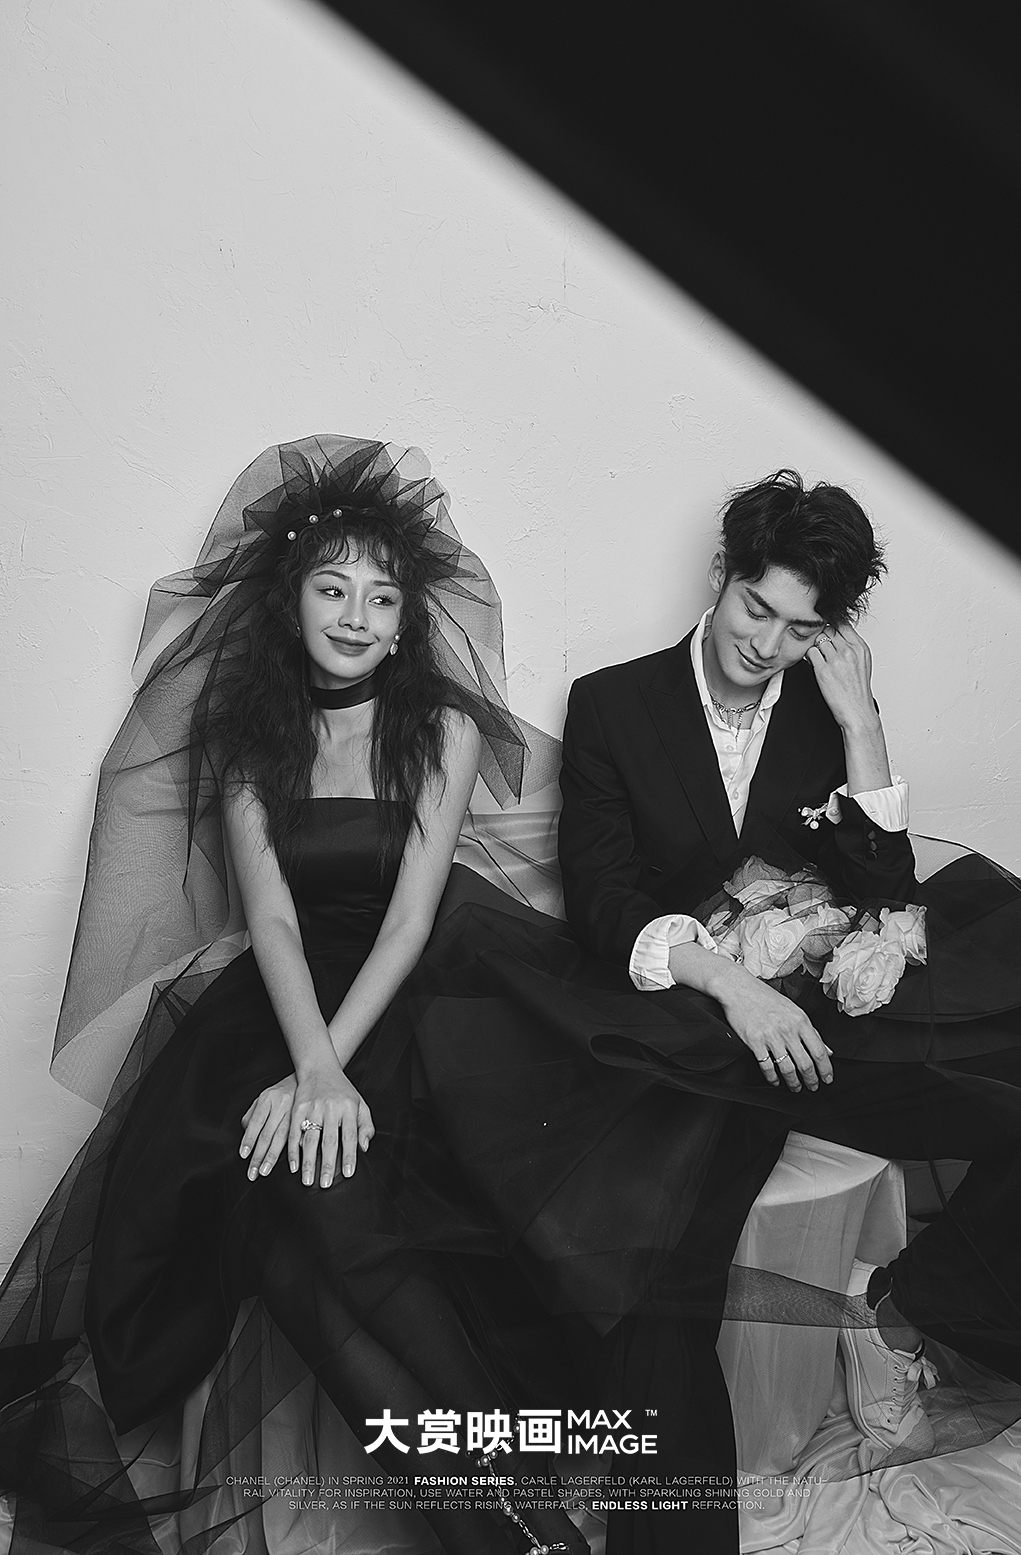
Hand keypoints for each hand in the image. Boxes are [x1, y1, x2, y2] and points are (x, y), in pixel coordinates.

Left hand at [240, 1073, 296, 1179]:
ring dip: (272, 1156)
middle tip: (253, 1171)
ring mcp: (294, 1112)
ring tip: (265, 1170)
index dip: (249, 1140)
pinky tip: (290, 1162)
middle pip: (267, 1133)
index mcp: (267, 1099)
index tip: (244, 1154)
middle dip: (259, 1155)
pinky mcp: (306, 1118)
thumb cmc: (281, 1093)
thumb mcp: (263, 1098)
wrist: (305, 1080)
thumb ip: (252, 1115)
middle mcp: (281, 1105)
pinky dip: (293, 1151)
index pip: (255, 1122)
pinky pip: (297, 1136)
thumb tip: (247, 1134)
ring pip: (281, 1138)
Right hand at [288, 1060, 374, 1187]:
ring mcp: (312, 1108)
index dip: (349, 1155)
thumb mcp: (359, 1104)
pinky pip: (294, 1133)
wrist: (320, 1068)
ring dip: (308, 1162)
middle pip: (329, 1140)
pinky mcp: (297, 1108)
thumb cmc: (343, 1091)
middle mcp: (331, 1108)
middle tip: (325, 1184)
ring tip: (307, 1180)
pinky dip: (292, 1150)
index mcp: (349, 1107)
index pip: (351, 1135)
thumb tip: (363, 1148)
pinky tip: (293, 1165)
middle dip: (327, 1164)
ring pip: (310, 1139)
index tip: (347, 1173)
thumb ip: (365, 1126)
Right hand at [716, 968, 833, 1091]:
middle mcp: (788, 1030)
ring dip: (794, 1083)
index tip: (827, 1078)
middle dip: (811, 1080)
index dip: (825, 1069)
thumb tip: (827, 1050)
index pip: (819, 1051)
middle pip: (805, 1064)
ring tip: (796, 1087)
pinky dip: (773, 1078)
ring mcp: (771, 1037)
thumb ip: (811, 1031)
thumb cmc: (766, 998)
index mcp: (801, 1021)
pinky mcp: (755, 1042)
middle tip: (813, 1087)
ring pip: (788, 1068)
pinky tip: (775, 1080)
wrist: (739, 989)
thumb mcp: (794, 1011)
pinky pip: (767, 1067)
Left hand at [806, 624, 878, 733]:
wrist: (857, 711)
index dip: (832, 628)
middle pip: (828, 629)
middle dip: (823, 637)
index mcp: (860, 647)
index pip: (842, 624)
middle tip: (823, 649)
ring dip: (816, 647)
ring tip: (819, 658)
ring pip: (818, 639)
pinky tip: (814, 664)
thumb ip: (851, 647)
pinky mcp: (823, 670)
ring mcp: (836, 660)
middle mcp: (849, 651)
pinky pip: (810, 652)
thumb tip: (836, 636)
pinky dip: (809, 657)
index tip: (829, 635)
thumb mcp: (862, 662)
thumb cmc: (858, 690)